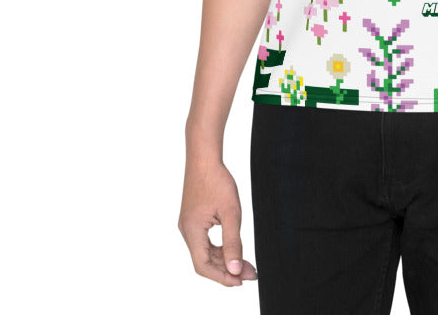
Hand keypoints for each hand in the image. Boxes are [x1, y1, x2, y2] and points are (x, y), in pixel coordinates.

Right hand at [178, 158, 258, 286]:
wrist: (204, 157)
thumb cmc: (217, 180)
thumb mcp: (231, 213)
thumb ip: (233, 242)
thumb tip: (236, 269)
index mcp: (192, 231)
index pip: (203, 266)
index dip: (222, 277)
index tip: (241, 281)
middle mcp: (187, 231)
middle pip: (204, 261)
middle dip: (227, 269)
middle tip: (250, 273)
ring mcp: (189, 225)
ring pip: (205, 252)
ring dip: (224, 259)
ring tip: (246, 264)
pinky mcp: (194, 219)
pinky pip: (205, 241)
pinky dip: (219, 248)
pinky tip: (233, 249)